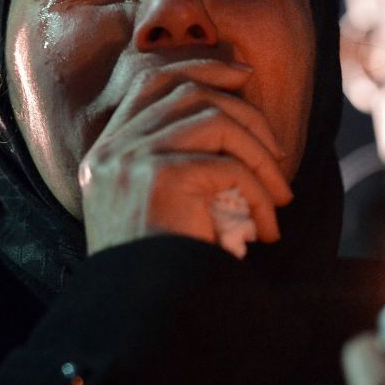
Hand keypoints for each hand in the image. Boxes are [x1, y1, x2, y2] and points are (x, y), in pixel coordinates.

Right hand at [78, 59, 291, 254]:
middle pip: (188, 91)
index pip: (152, 82)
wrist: (132, 316)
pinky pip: (228, 166)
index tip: (242, 74)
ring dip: (260, 154)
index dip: (201, 67)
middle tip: (278, 150)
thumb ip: (170, 164)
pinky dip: (259, 193)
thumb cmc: (154, 272)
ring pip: (214, 119)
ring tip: (279, 195)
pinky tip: (267, 225)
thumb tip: (229, 123)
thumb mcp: (153, 209)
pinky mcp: (158, 176)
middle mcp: (112, 150)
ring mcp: (130, 158)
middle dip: (245, 111)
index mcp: (105, 153)